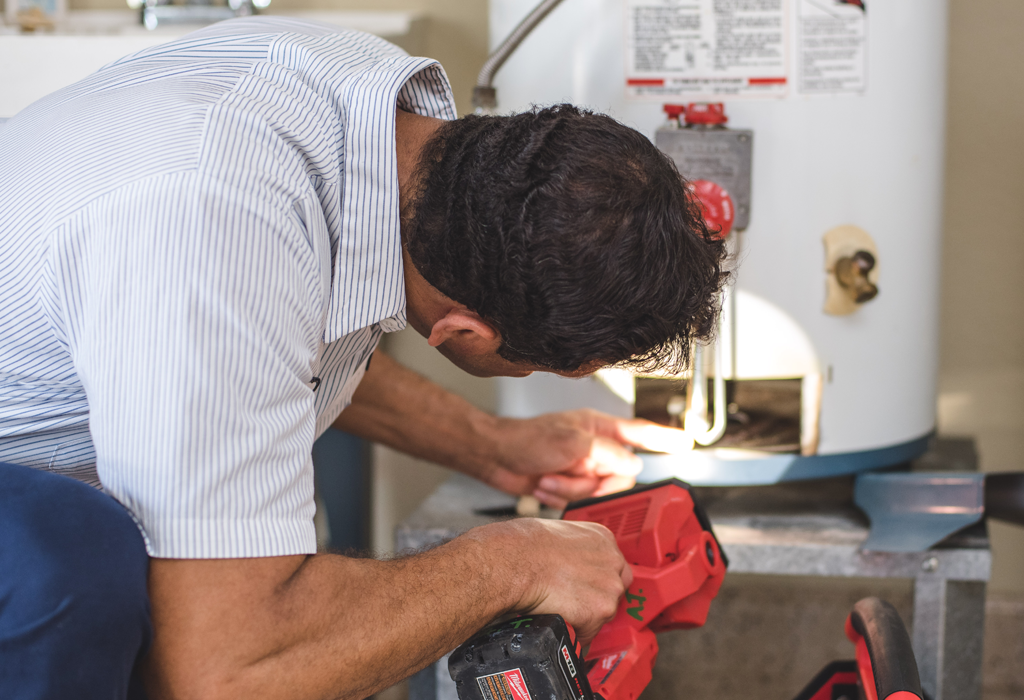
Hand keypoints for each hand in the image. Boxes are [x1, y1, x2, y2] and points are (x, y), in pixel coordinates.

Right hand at [470, 517, 632, 644]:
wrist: (517, 561)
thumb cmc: (526, 546)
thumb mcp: (560, 535)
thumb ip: (576, 550)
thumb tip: (569, 562)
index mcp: (603, 538)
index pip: (613, 566)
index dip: (597, 580)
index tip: (587, 587)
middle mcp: (612, 561)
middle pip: (614, 590)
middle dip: (596, 599)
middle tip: (573, 601)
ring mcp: (609, 586)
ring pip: (604, 613)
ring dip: (585, 616)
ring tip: (560, 607)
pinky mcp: (599, 610)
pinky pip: (590, 632)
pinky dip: (575, 631)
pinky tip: (558, 617)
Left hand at [479, 408, 694, 508]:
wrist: (494, 457)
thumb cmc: (525, 438)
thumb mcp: (571, 443)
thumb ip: (606, 454)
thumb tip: (633, 466)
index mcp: (600, 428)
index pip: (641, 433)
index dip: (665, 439)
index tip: (687, 442)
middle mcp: (596, 448)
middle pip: (621, 475)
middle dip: (595, 480)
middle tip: (574, 470)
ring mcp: (583, 468)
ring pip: (599, 492)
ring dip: (571, 489)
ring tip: (550, 475)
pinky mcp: (570, 486)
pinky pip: (581, 501)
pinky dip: (560, 496)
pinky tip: (544, 483)